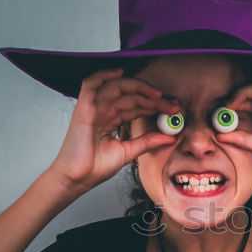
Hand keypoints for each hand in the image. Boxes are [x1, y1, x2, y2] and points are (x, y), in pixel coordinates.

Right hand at [46, 67, 179, 193]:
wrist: (77, 179)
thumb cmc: (94, 167)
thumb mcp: (128, 152)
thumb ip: (147, 142)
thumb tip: (170, 137)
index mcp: (112, 120)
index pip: (136, 106)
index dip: (155, 105)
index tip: (174, 109)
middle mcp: (103, 111)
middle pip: (130, 96)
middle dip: (153, 98)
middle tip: (172, 105)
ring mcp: (93, 108)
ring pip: (117, 88)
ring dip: (138, 88)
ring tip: (157, 94)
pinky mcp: (84, 109)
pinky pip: (91, 84)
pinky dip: (103, 75)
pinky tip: (119, 72)